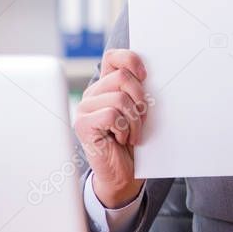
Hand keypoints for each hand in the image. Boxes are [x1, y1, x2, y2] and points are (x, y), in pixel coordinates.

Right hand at [73, 49, 149, 207]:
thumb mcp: (139, 111)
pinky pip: (112, 115)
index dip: (130, 59)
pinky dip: (124, 128)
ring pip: (119, 98)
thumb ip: (138, 91)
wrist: (123, 174)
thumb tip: (150, 74)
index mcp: (105, 86)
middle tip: (141, 119)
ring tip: (133, 133)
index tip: (146, 76)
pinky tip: (122, 139)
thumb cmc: (132, 141)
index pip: (113, 57)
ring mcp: (84, 109)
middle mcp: (92, 94)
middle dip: (140, 99)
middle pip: (122, 78)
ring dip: (134, 119)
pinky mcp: (82, 125)